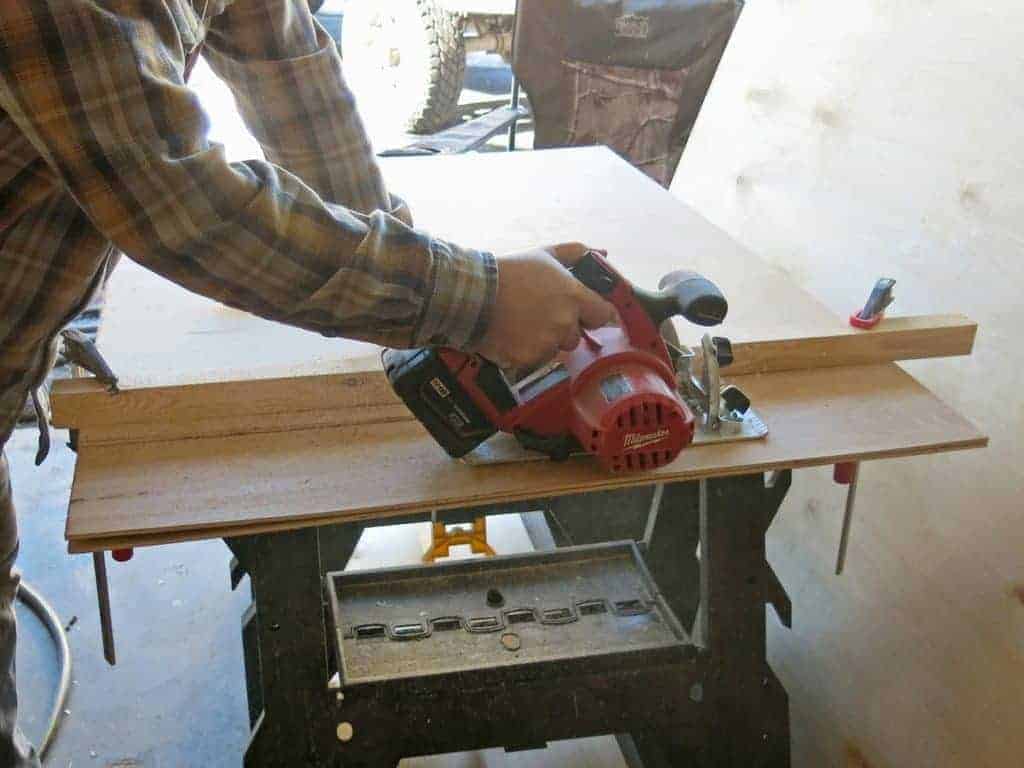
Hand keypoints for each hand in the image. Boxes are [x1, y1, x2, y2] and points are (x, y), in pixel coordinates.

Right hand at [475, 242, 614, 368]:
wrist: (473, 293)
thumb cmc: (511, 271)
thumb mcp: (545, 254)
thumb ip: (577, 253)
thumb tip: (602, 254)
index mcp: (575, 297)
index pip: (603, 314)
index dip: (592, 313)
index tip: (582, 312)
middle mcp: (565, 323)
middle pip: (576, 335)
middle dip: (563, 328)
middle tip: (540, 314)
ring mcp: (547, 344)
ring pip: (555, 349)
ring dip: (544, 341)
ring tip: (522, 323)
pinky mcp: (528, 359)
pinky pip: (534, 359)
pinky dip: (524, 351)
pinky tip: (511, 335)